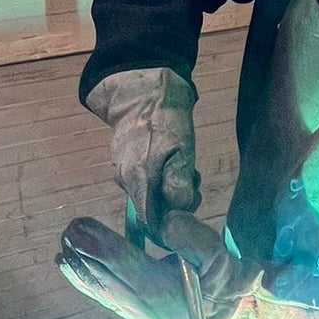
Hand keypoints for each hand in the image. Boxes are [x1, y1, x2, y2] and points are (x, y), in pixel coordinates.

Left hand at [57, 213, 318, 318]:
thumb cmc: (226, 285)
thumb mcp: (222, 259)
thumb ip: (195, 239)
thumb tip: (164, 224)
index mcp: (166, 294)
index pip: (127, 266)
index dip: (102, 247)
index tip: (81, 228)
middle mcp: (146, 308)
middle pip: (109, 278)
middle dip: (86, 255)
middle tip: (67, 232)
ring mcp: (137, 314)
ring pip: (102, 289)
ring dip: (80, 269)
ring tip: (62, 250)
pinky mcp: (134, 314)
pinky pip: (104, 296)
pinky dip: (84, 281)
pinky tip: (67, 266)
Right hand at [84, 67, 199, 246]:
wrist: (142, 91)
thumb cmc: (164, 119)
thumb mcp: (181, 150)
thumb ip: (179, 182)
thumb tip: (180, 209)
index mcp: (138, 182)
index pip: (149, 223)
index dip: (169, 228)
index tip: (187, 219)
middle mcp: (126, 182)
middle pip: (152, 210)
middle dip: (175, 205)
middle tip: (195, 185)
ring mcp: (123, 172)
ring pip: (151, 194)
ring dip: (172, 189)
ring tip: (189, 170)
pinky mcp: (126, 162)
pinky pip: (147, 180)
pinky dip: (163, 178)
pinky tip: (175, 162)